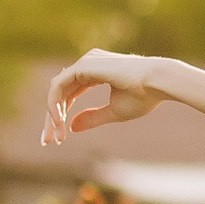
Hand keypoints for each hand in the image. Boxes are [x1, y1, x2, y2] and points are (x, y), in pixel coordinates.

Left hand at [43, 50, 163, 144]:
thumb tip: (70, 127)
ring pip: (57, 90)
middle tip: (47, 141)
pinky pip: (59, 85)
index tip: (58, 139)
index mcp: (96, 72)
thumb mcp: (113, 112)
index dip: (62, 115)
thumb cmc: (143, 96)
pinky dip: (54, 104)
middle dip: (52, 118)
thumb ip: (92, 118)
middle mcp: (88, 64)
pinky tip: (57, 121)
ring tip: (54, 136)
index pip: (70, 94)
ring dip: (52, 115)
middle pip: (61, 93)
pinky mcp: (83, 66)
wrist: (157, 83)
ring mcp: (85, 62)